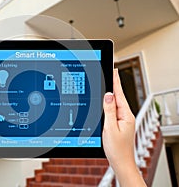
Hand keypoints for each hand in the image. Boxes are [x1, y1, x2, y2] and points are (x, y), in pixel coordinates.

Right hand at [103, 69, 145, 186]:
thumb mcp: (110, 128)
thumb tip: (109, 95)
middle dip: (113, 83)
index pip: (119, 94)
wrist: (120, 162)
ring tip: (108, 82)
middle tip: (110, 71)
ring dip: (111, 93)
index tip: (113, 70)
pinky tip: (106, 100)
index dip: (115, 81)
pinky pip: (113, 110)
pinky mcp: (118, 123)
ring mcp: (122, 119)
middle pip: (118, 96)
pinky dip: (109, 103)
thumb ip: (109, 111)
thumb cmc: (117, 149)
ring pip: (115, 103)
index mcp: (125, 115)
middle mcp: (125, 116)